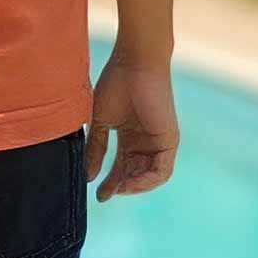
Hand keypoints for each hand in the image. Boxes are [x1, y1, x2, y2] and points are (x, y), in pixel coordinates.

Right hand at [84, 53, 178, 201]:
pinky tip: (130, 183)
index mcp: (129, 134)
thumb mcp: (101, 121)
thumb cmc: (116, 83)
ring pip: (149, 176)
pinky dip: (147, 181)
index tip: (97, 194)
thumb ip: (96, 148)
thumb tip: (88, 176)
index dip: (110, 181)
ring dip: (133, 186)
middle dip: (120, 186)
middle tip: (105, 195)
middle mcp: (145, 140)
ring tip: (117, 188)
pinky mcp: (169, 140)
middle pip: (134, 173)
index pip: (121, 165)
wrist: (134, 63)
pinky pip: (161, 171)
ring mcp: (158, 141)